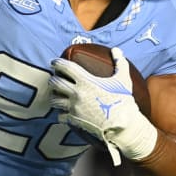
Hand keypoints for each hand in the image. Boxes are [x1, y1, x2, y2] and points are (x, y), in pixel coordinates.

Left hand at [49, 47, 156, 165]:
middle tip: (54, 78)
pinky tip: (63, 113)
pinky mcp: (74, 120)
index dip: (57, 63)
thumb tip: (117, 50)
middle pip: (55, 83)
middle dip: (52, 79)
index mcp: (86, 81)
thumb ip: (120, 63)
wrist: (122, 125)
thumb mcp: (123, 80)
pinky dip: (61, 114)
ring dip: (54, 96)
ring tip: (56, 95)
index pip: (66, 67)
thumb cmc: (123, 102)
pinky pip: (60, 116)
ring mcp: (74, 108)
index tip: (54, 62)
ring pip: (54, 100)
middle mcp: (76, 94)